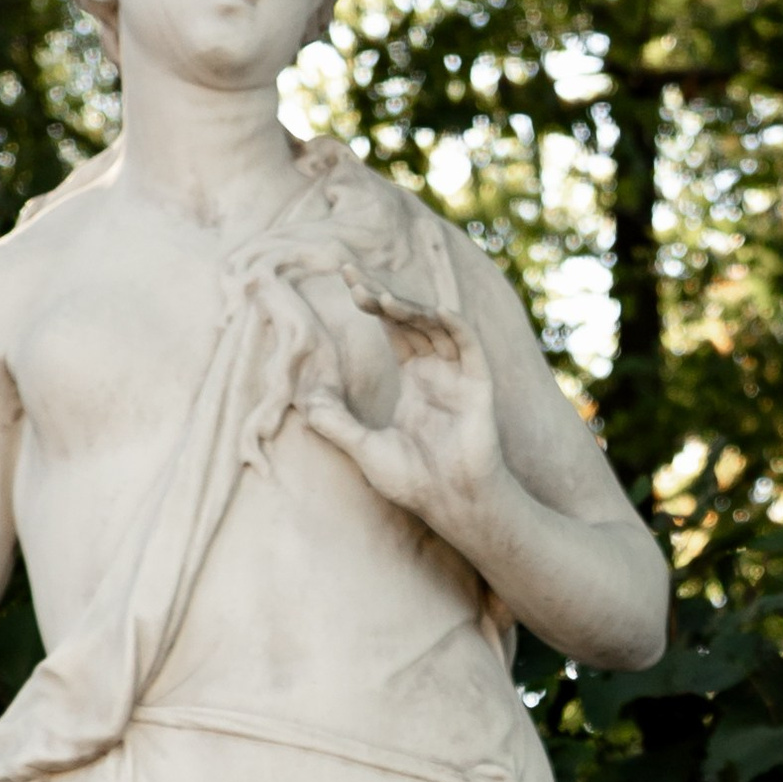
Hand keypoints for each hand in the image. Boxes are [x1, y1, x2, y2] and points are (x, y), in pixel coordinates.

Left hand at [297, 272, 513, 543]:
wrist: (451, 503)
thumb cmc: (414, 482)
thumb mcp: (364, 448)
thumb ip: (336, 424)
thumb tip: (305, 402)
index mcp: (414, 381)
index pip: (393, 328)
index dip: (372, 302)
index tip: (347, 280)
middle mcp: (436, 372)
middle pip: (411, 318)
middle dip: (383, 295)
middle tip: (353, 278)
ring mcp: (458, 376)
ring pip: (435, 324)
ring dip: (409, 307)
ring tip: (380, 299)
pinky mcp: (477, 385)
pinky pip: (467, 343)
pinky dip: (450, 323)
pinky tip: (428, 309)